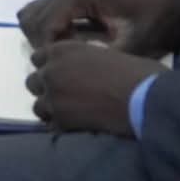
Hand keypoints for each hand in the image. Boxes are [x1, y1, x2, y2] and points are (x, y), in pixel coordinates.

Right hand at [19, 0, 179, 56]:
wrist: (176, 2)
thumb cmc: (157, 21)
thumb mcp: (135, 45)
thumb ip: (103, 59)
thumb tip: (76, 78)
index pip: (41, 26)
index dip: (48, 53)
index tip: (67, 72)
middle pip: (31, 20)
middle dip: (42, 46)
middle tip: (67, 65)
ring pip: (33, 15)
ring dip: (43, 38)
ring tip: (68, 55)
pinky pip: (45, 14)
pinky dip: (50, 32)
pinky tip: (73, 46)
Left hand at [27, 39, 163, 135]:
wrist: (146, 99)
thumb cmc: (138, 74)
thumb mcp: (109, 55)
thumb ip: (88, 62)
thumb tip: (91, 69)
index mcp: (63, 50)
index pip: (38, 58)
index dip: (50, 68)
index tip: (63, 77)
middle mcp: (51, 70)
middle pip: (33, 82)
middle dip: (46, 89)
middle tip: (66, 98)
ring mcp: (53, 95)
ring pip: (38, 106)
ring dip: (51, 111)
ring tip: (71, 117)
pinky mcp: (60, 119)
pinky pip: (50, 126)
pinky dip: (61, 129)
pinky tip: (77, 131)